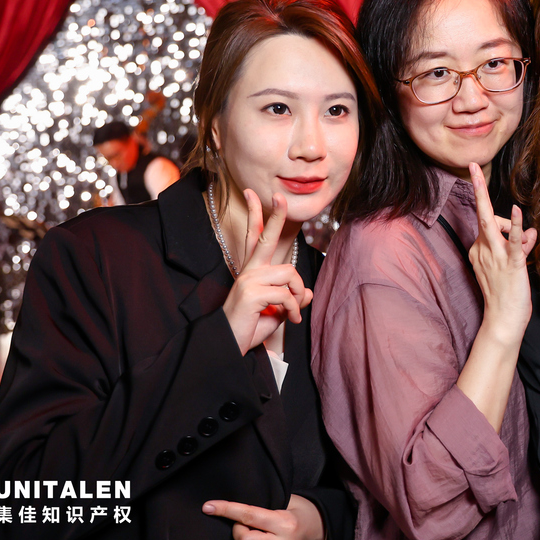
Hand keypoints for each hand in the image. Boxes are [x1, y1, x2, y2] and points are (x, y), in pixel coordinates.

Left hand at [203, 494, 324, 539]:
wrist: (324, 533)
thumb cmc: (303, 513)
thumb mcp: (289, 502)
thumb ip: (265, 506)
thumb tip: (237, 508)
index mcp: (285, 523)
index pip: (248, 516)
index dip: (226, 510)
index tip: (209, 506)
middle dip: (237, 532)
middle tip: (242, 525)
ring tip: (252, 537)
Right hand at [222, 190, 309, 355]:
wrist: (230, 345)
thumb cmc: (251, 327)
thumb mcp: (277, 311)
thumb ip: (292, 299)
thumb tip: (309, 292)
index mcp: (253, 271)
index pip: (254, 238)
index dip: (257, 216)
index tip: (255, 193)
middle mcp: (249, 271)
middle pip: (265, 238)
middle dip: (275, 216)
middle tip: (280, 196)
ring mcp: (249, 280)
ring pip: (289, 274)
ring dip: (298, 294)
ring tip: (293, 312)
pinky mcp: (251, 293)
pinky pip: (286, 294)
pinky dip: (293, 309)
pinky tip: (289, 320)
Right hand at [467, 163, 535, 345]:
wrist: (503, 321)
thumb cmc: (504, 295)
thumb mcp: (509, 266)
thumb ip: (519, 246)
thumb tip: (532, 232)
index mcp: (479, 250)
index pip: (489, 223)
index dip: (506, 224)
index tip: (495, 199)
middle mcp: (483, 250)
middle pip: (482, 215)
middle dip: (476, 189)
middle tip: (471, 165)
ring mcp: (495, 257)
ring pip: (493, 223)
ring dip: (499, 212)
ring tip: (500, 206)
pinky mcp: (511, 264)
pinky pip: (513, 241)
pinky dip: (516, 225)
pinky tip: (518, 211)